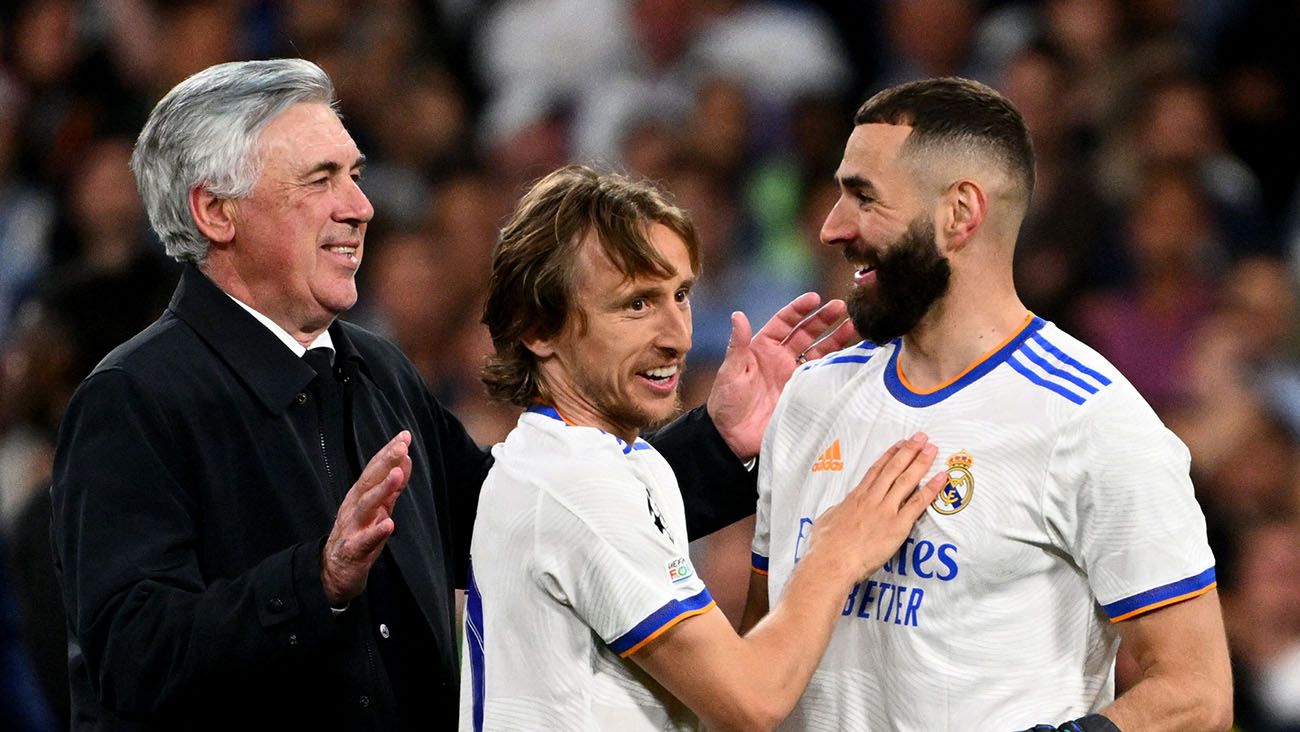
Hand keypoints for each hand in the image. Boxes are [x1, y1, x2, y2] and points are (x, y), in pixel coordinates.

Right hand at [321, 431, 412, 604]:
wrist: (334, 570)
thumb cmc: (358, 533)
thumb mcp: (378, 507)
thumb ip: (392, 486)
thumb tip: (405, 459)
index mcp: (359, 495)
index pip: (374, 469)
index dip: (388, 452)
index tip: (404, 436)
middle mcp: (354, 507)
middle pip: (368, 481)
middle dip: (385, 463)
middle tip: (401, 447)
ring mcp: (352, 527)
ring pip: (366, 506)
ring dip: (382, 489)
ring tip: (397, 475)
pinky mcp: (352, 550)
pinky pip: (364, 540)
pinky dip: (376, 532)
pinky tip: (389, 525)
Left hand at [707, 292, 856, 459]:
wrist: (733, 437)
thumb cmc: (726, 402)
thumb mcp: (730, 372)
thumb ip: (738, 345)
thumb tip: (737, 315)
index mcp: (763, 348)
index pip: (784, 322)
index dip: (799, 309)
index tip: (815, 298)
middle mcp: (781, 358)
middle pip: (807, 334)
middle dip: (824, 320)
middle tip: (842, 307)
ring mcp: (794, 376)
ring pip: (819, 352)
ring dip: (835, 340)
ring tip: (853, 327)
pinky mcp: (803, 394)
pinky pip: (822, 377)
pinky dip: (836, 367)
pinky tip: (851, 358)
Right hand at [803, 433, 945, 582]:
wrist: (833, 561)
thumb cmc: (826, 546)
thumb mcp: (826, 521)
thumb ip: (836, 511)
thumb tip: (837, 510)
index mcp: (855, 497)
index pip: (876, 470)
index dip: (890, 455)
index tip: (900, 444)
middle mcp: (872, 499)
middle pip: (893, 469)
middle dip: (909, 451)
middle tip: (921, 437)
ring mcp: (885, 510)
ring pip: (906, 480)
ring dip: (921, 463)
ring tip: (932, 449)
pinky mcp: (897, 526)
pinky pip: (917, 504)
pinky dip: (931, 489)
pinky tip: (941, 478)